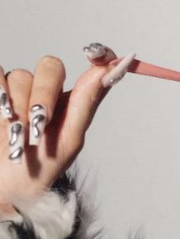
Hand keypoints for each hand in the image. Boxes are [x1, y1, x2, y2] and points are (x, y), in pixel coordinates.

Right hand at [0, 44, 134, 207]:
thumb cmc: (40, 166)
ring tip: (17, 133)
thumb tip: (110, 71)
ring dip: (19, 106)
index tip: (95, 53)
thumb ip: (86, 102)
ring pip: (20, 76)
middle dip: (44, 93)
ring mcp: (19, 91)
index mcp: (73, 101)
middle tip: (39, 122)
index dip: (99, 53)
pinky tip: (3, 116)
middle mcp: (47, 90)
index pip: (92, 68)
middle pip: (51, 66)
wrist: (5, 186)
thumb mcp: (69, 139)